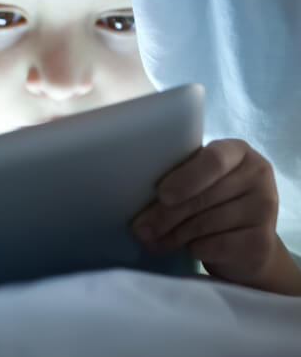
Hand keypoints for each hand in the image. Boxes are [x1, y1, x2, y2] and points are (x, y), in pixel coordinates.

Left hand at [131, 139, 300, 294]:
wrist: (247, 243)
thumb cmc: (212, 202)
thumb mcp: (198, 181)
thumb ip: (177, 180)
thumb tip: (136, 203)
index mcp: (237, 152)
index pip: (213, 159)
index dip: (185, 178)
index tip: (161, 195)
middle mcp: (258, 176)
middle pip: (203, 197)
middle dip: (165, 215)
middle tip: (140, 228)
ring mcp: (265, 210)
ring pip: (206, 223)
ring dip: (173, 234)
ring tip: (153, 240)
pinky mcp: (262, 242)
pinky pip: (216, 245)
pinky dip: (195, 248)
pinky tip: (186, 249)